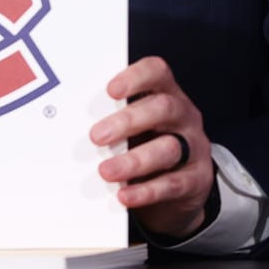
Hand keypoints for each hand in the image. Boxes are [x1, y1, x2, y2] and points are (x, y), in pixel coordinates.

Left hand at [90, 56, 214, 240]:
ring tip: (106, 171)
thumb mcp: (136, 127)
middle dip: (127, 120)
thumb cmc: (148, 146)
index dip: (136, 77)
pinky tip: (125, 195)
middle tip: (96, 136)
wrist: (182, 188)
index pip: (157, 73)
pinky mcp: (196, 179)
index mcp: (167, 94)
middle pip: (163, 108)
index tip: (111, 90)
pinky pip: (172, 184)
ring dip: (134, 160)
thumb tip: (72, 125)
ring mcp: (193, 147)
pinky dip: (146, 191)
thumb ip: (113, 119)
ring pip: (169, 148)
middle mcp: (184, 116)